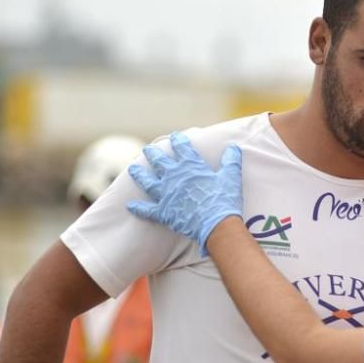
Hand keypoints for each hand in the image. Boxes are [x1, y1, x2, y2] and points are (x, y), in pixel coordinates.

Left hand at [126, 132, 242, 255]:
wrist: (217, 225)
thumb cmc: (224, 200)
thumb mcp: (231, 177)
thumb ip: (230, 161)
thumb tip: (233, 148)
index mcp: (191, 166)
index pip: (182, 148)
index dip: (178, 141)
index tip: (175, 136)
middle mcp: (174, 177)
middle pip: (160, 161)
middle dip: (153, 153)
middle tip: (147, 149)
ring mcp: (166, 194)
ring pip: (148, 181)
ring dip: (139, 174)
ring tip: (132, 168)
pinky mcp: (163, 212)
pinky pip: (147, 210)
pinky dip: (138, 208)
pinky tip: (130, 205)